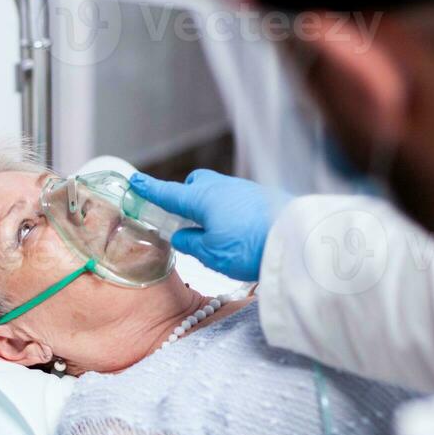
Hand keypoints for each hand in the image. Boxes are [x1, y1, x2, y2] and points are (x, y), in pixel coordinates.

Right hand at [128, 170, 288, 281]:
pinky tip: (239, 230)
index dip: (150, 189)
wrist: (297, 240)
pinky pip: (238, 199)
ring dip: (212, 207)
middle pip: (196, 184)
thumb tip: (182, 235)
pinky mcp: (263, 197)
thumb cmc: (249, 247)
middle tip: (185, 218)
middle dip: (187, 195)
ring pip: (219, 192)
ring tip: (216, 232)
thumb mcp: (210, 253)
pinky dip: (231, 211)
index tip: (135, 181)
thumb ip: (191, 243)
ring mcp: (244, 189)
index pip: (168, 192)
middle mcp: (221, 188)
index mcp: (201, 198)